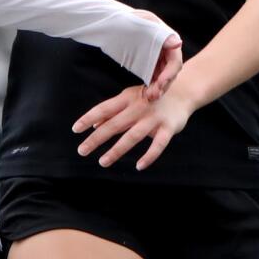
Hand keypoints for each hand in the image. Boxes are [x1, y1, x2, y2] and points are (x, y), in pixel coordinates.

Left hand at [72, 84, 193, 171]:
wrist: (183, 92)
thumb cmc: (150, 97)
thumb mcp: (130, 99)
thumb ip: (112, 112)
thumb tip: (93, 125)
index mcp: (127, 98)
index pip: (103, 108)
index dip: (88, 118)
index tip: (75, 129)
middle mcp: (138, 107)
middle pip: (114, 125)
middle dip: (96, 139)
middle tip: (82, 150)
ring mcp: (154, 118)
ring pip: (132, 136)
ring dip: (116, 150)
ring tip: (102, 162)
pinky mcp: (168, 128)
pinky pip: (158, 145)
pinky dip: (149, 156)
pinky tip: (139, 166)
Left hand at [131, 9, 181, 100]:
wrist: (111, 21)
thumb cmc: (126, 19)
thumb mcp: (142, 24)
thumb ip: (158, 34)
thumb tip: (178, 43)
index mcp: (168, 38)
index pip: (175, 61)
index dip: (169, 73)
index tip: (160, 84)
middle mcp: (166, 49)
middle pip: (169, 71)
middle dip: (163, 84)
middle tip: (153, 96)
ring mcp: (157, 57)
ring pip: (162, 76)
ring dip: (157, 88)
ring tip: (149, 97)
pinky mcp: (149, 63)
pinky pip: (153, 77)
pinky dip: (151, 86)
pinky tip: (145, 95)